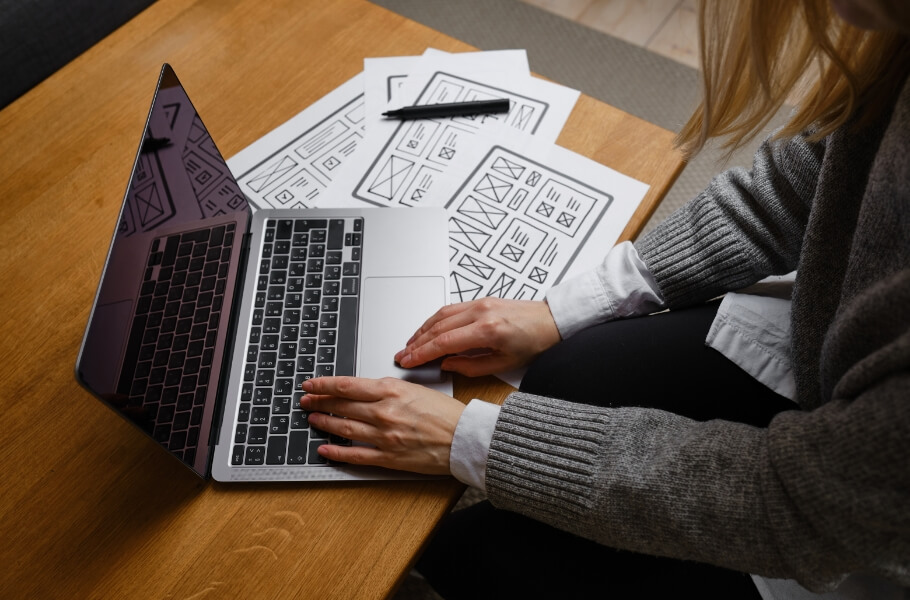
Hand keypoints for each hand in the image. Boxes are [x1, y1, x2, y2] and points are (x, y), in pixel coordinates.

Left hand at [299, 376, 464, 474]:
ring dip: (325, 423)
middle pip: (342, 406)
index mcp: (392, 391)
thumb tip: (365, 391)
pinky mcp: (389, 457)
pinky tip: (325, 449)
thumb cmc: (446, 413)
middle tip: (306, 401)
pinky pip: (356, 455)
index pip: (348, 386)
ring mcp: (385, 436)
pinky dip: (337, 452)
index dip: (324, 385)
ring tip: (313, 419)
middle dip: (320, 402)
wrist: (465, 437)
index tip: (311, 384)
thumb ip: (388, 390)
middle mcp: (385, 412)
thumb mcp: (415, 389)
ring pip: (345, 428)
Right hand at [394, 298, 560, 376]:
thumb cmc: (535, 342)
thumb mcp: (504, 364)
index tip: (408, 361)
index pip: (444, 342)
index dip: (422, 353)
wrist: (551, 321)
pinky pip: (450, 308)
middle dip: (416, 343)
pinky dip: (434, 320)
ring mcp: (480, 303)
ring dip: (422, 330)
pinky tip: (427, 329)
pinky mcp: (480, 300)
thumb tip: (447, 365)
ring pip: (441, 315)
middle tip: (402, 355)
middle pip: (438, 328)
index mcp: (487, 330)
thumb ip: (471, 366)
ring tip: (410, 344)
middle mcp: (481, 312)